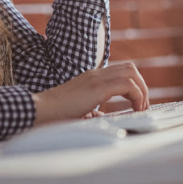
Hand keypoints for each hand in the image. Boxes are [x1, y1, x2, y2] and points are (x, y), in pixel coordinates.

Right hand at [32, 62, 149, 123]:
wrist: (39, 110)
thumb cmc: (54, 114)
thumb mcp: (78, 111)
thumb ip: (91, 111)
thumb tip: (101, 116)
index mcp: (92, 78)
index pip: (121, 72)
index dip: (134, 86)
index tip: (138, 105)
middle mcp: (96, 74)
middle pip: (130, 68)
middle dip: (142, 86)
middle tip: (143, 106)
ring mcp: (96, 78)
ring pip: (131, 72)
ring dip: (142, 90)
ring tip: (141, 108)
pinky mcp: (97, 87)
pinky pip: (128, 85)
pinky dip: (137, 96)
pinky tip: (136, 110)